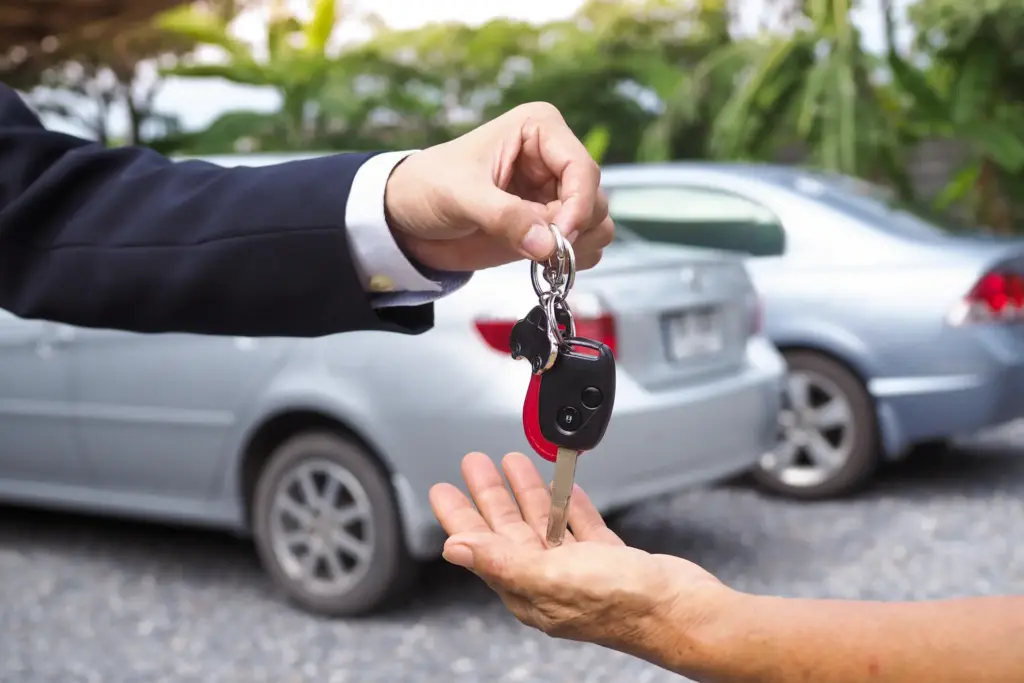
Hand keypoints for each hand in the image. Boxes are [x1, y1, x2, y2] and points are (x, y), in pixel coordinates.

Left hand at [384, 102, 612, 271]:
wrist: (408, 218)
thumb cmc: (427, 186)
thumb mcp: (460, 196)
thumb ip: (504, 218)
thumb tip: (549, 244)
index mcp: (539, 130)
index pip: (582, 168)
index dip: (578, 204)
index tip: (561, 235)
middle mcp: (554, 159)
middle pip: (596, 198)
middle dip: (575, 228)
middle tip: (542, 249)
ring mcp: (554, 194)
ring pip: (598, 224)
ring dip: (577, 246)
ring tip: (536, 253)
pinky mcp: (549, 225)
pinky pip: (584, 245)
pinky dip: (571, 260)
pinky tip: (542, 261)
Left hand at [429, 452, 732, 658]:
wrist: (682, 610)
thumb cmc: (623, 602)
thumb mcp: (551, 577)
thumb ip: (500, 560)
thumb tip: (453, 550)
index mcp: (528, 588)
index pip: (481, 546)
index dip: (459, 516)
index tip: (442, 489)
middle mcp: (550, 579)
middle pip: (508, 528)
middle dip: (490, 493)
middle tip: (474, 462)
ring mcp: (580, 569)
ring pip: (542, 522)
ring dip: (526, 492)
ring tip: (511, 462)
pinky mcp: (609, 559)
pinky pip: (578, 525)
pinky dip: (567, 504)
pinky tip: (561, 486)